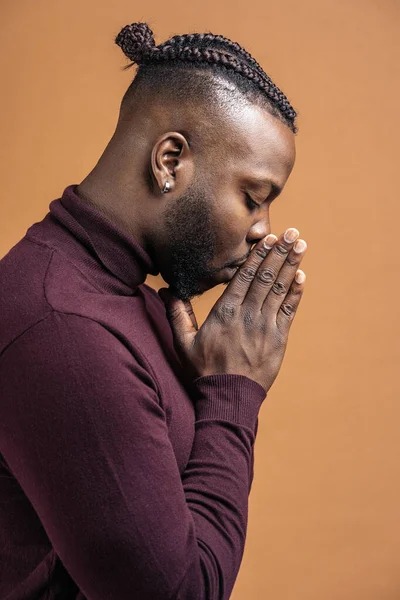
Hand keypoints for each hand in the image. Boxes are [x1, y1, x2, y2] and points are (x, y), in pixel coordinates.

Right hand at [158, 228, 306, 392]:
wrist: (229, 398)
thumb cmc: (204, 371)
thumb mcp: (184, 343)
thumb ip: (177, 314)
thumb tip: (166, 290)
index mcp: (225, 312)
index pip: (244, 277)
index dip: (258, 255)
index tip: (268, 238)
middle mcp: (248, 315)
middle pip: (265, 277)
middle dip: (279, 252)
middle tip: (291, 232)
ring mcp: (266, 326)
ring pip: (279, 289)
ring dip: (290, 265)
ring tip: (299, 244)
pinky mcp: (279, 338)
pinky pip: (289, 310)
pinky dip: (295, 291)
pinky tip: (300, 275)